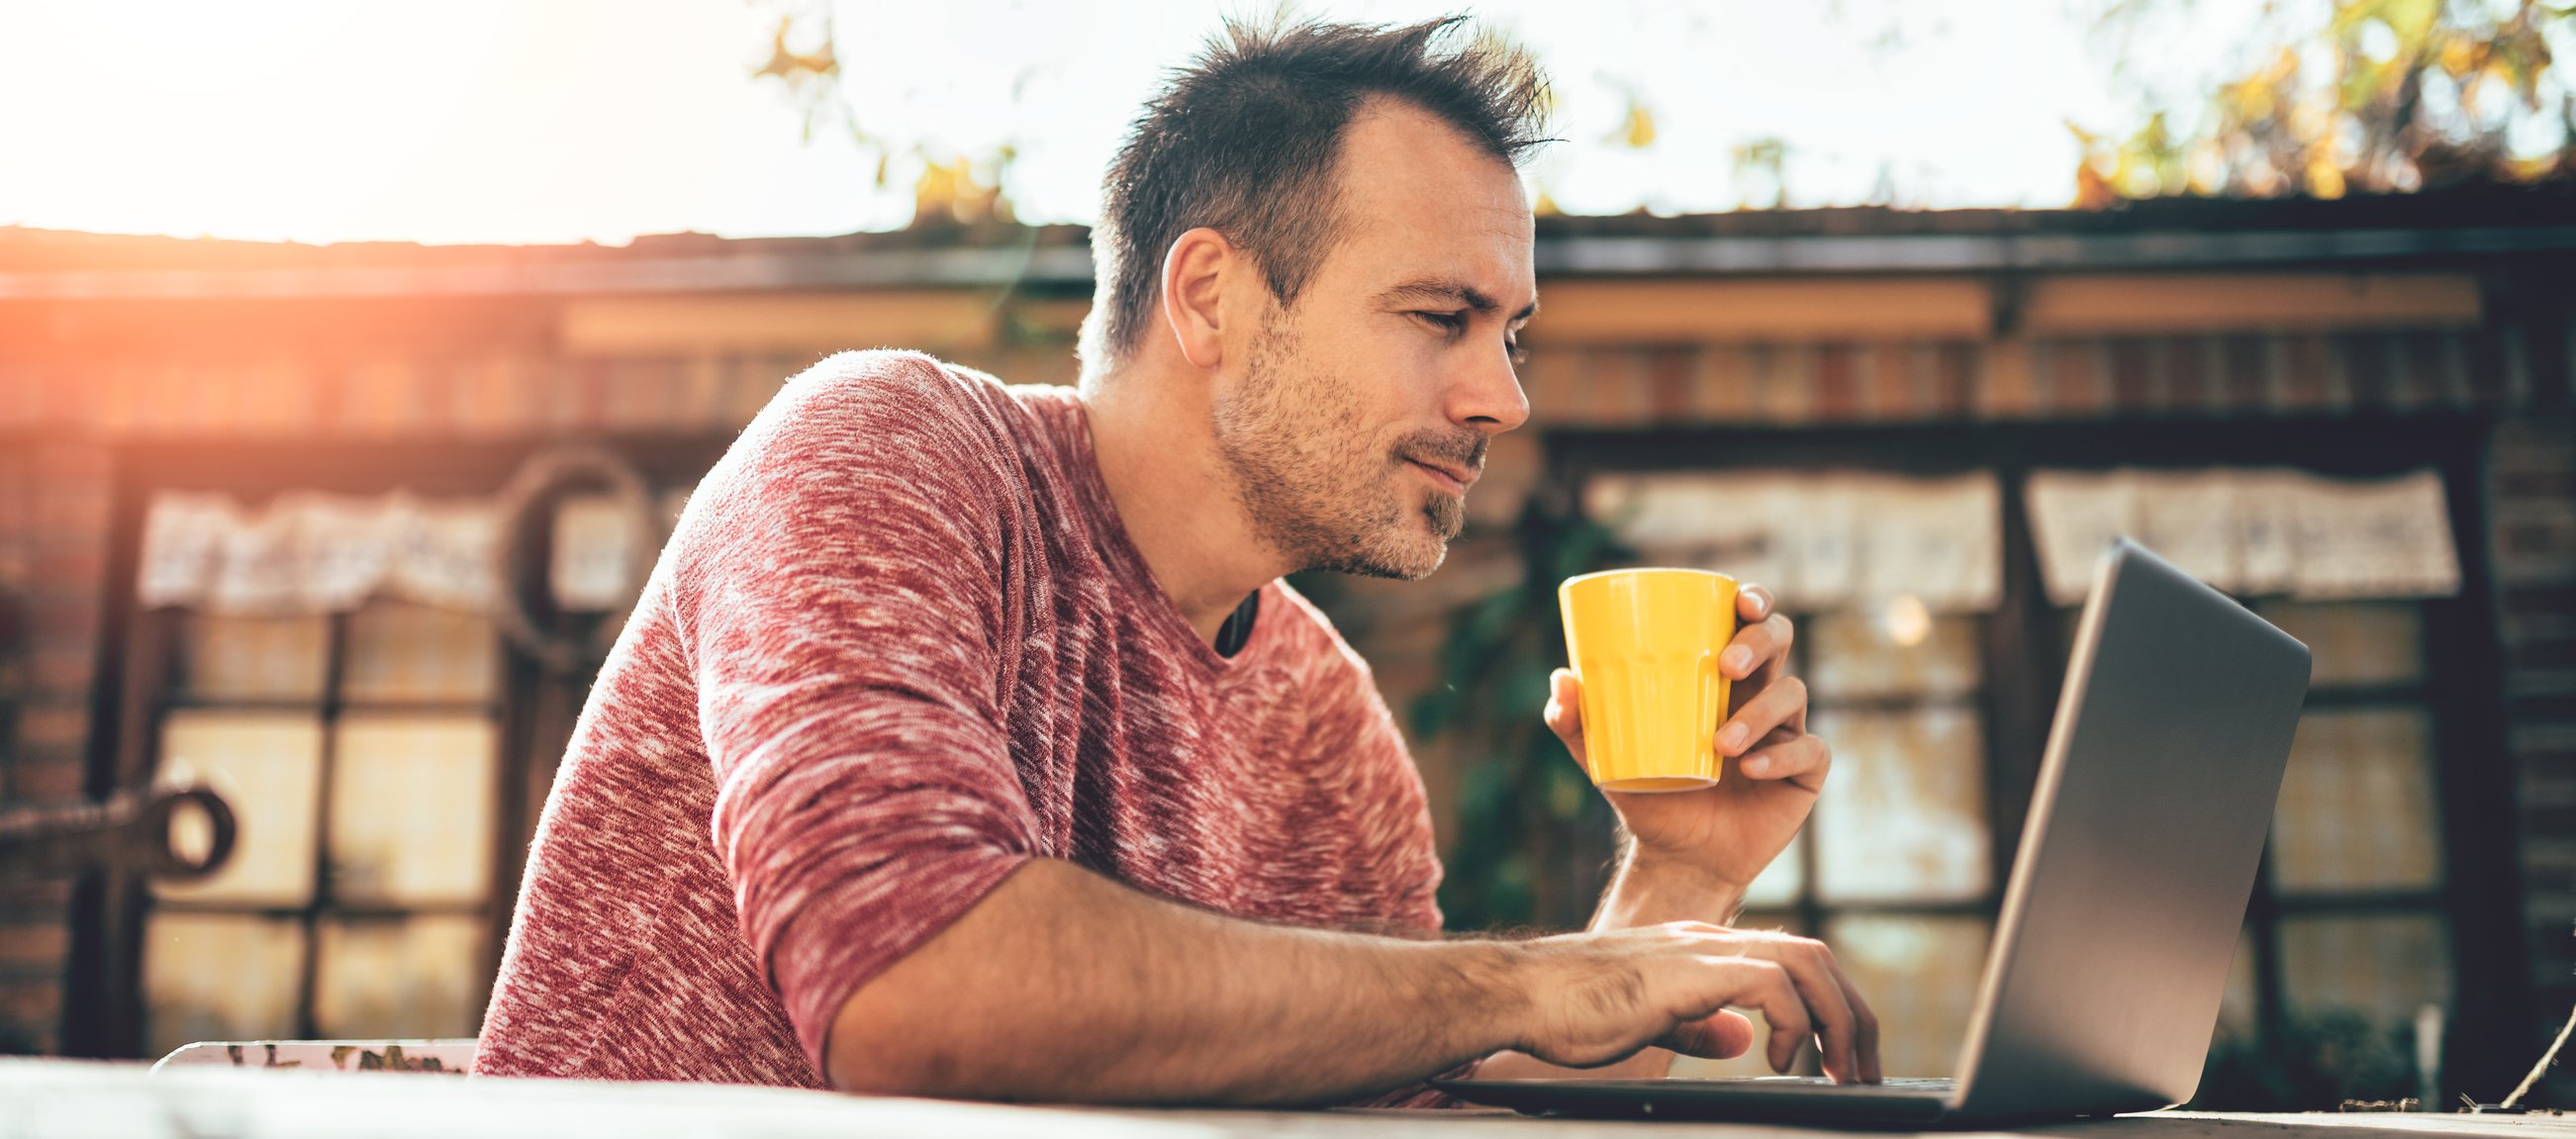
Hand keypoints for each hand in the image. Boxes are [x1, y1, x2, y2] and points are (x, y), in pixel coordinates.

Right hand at [1511, 922, 1880, 1082]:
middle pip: (1815, 958)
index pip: (1792, 960)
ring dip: (1839, 1021)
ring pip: (1806, 962)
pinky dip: (1794, 1024)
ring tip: (1841, 1071)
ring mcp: (1700, 948)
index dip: (1831, 1008)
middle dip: (1854, 1016)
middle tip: (1863, 1073)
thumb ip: (1698, 1023)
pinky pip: (1773, 984)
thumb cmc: (1567, 1010)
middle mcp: (1709, 938)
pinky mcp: (1690, 970)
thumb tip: (1743, 1037)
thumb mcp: (1649, 1021)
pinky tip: (1781, 1061)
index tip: (1843, 1060)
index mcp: (1702, 949)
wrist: (1519, 994)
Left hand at [1544, 584, 1824, 891]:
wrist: (1678, 858)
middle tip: (1725, 666)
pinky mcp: (1803, 773)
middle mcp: (1757, 693)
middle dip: (1760, 640)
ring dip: (1759, 712)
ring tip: (1721, 743)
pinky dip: (1782, 756)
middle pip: (1780, 639)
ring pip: (1792, 693)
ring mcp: (1786, 731)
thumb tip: (1561, 678)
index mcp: (1719, 676)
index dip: (1753, 599)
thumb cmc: (1646, 795)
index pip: (1746, 620)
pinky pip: (1810, 751)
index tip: (1739, 600)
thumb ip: (1575, 722)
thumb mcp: (1603, 758)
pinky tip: (1751, 767)